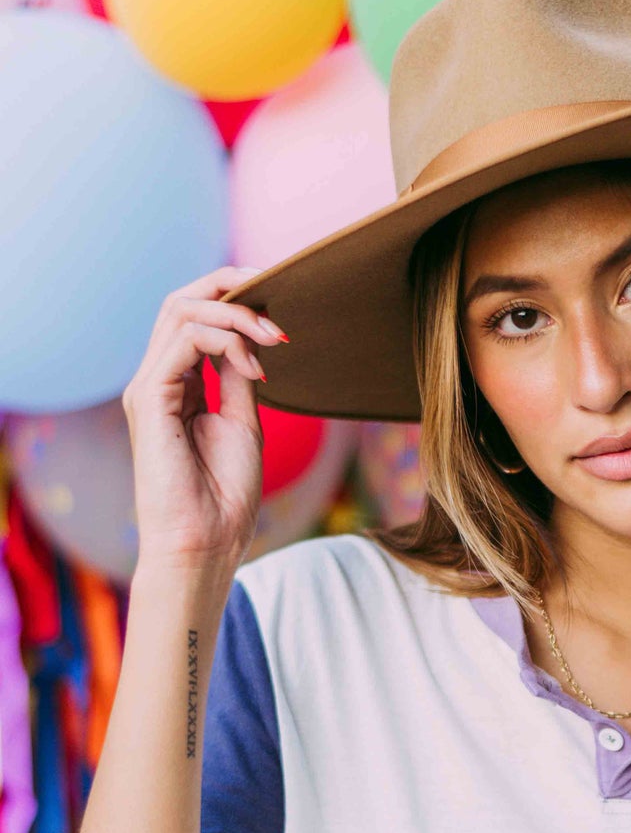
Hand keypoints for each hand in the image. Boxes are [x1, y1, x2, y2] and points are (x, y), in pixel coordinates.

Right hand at [122, 265, 285, 574]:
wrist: (204, 544)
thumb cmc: (223, 496)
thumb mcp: (242, 422)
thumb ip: (238, 378)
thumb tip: (250, 339)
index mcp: (177, 385)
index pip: (194, 316)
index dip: (234, 297)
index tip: (279, 305)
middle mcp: (157, 379)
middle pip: (181, 301)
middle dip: (232, 288)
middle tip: (278, 309)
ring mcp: (149, 387)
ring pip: (181, 310)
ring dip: (236, 314)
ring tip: (274, 339)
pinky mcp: (148, 399)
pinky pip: (183, 341)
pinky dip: (225, 340)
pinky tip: (255, 367)